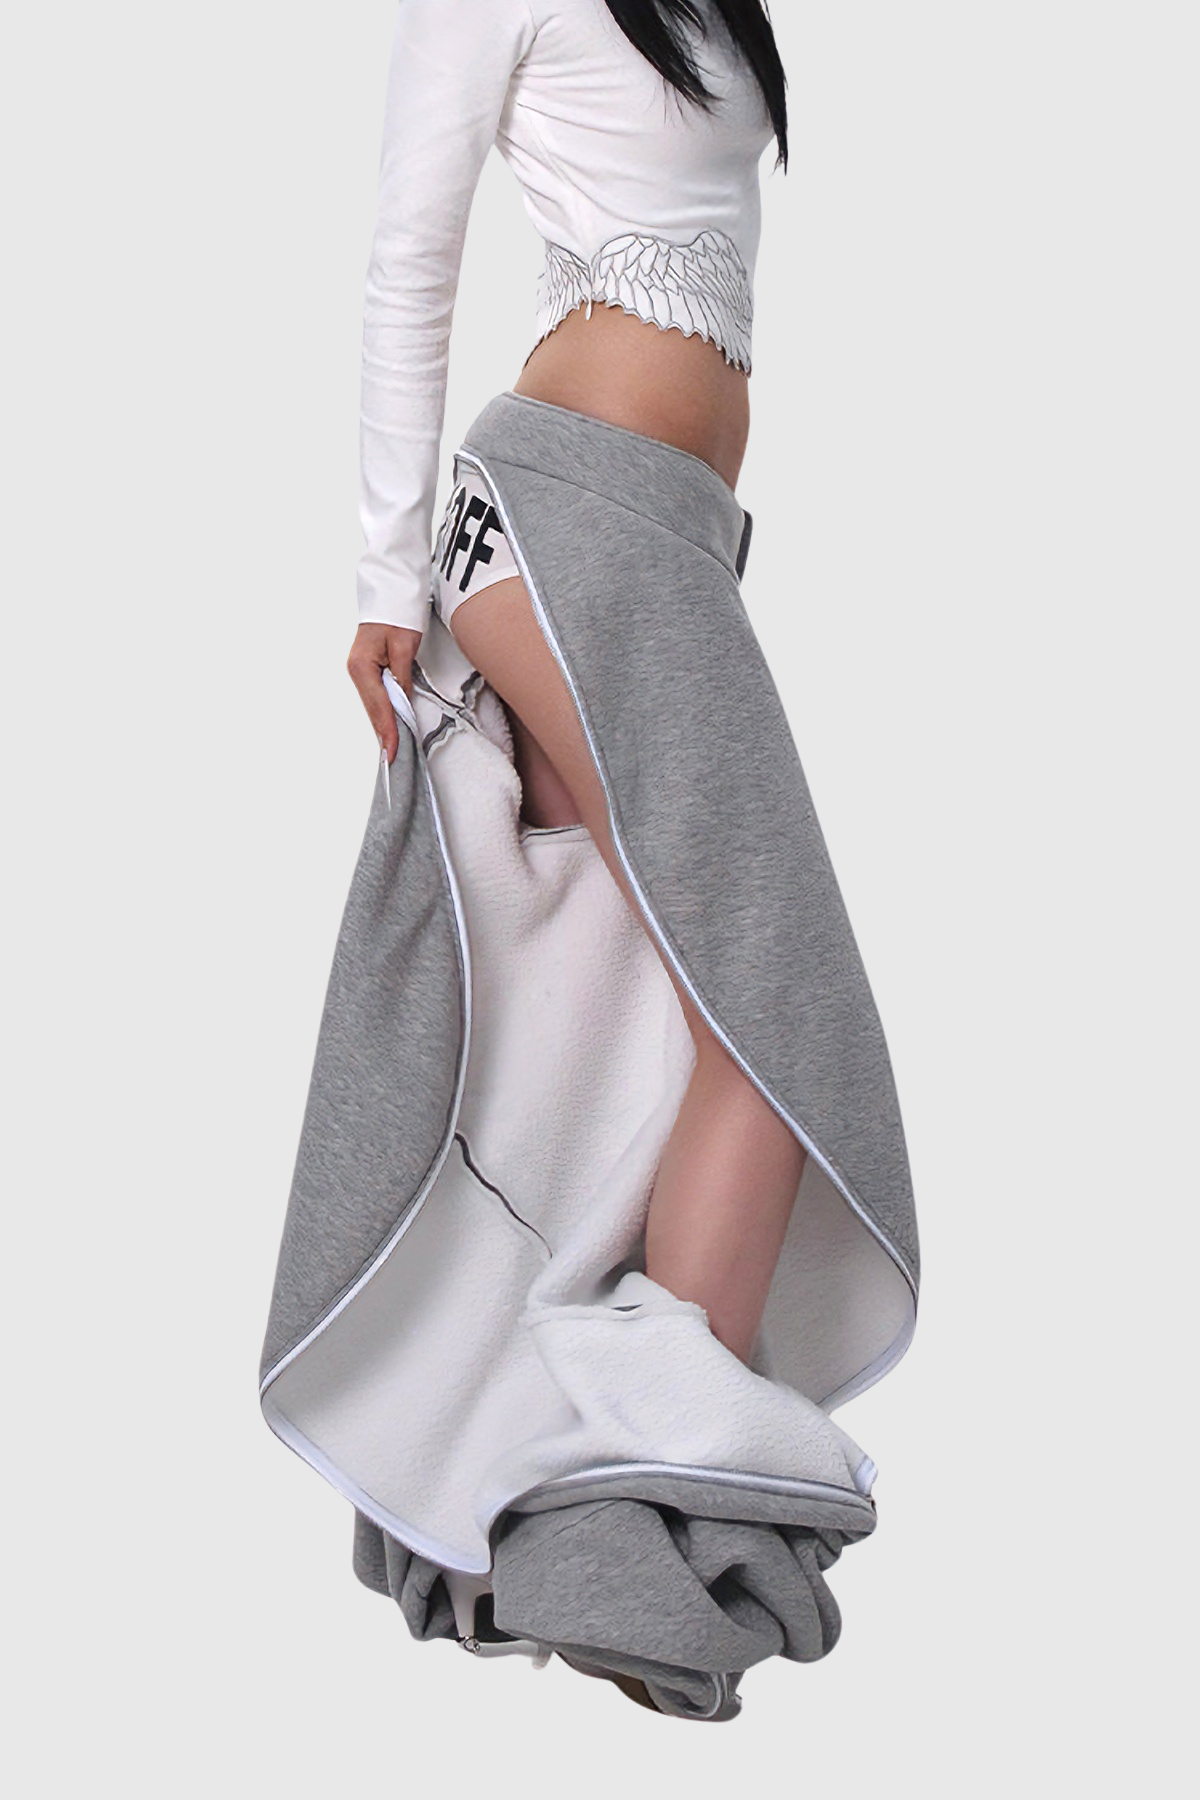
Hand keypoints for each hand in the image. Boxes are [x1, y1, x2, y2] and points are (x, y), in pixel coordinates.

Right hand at [347, 622, 422, 763]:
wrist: (392, 593)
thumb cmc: (397, 613)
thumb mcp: (405, 647)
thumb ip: (402, 679)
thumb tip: (402, 704)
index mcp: (362, 666)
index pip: (379, 706)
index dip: (388, 730)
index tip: (393, 751)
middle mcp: (356, 670)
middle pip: (373, 709)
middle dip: (385, 732)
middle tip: (394, 756)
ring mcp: (359, 671)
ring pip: (374, 705)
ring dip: (384, 723)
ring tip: (393, 746)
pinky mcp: (366, 670)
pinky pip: (376, 696)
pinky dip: (384, 711)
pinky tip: (390, 725)